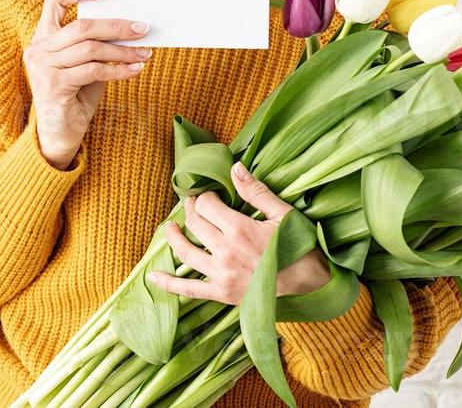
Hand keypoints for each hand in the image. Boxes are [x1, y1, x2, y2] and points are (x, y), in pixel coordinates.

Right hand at [23, 0, 152, 169]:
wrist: (60, 132)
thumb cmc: (76, 93)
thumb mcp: (85, 62)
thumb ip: (96, 43)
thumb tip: (131, 26)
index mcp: (43, 36)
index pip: (54, 0)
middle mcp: (39, 48)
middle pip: (82, 26)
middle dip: (117, 26)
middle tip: (142, 28)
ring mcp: (43, 67)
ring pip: (91, 49)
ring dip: (123, 50)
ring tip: (144, 52)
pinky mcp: (54, 86)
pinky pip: (94, 71)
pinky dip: (118, 69)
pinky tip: (134, 69)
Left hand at [148, 161, 330, 303]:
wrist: (309, 283)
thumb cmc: (298, 244)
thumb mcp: (282, 212)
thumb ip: (255, 190)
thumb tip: (234, 167)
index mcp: (238, 229)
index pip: (206, 205)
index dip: (205, 196)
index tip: (210, 194)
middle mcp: (225, 252)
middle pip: (195, 224)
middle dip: (191, 209)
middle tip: (193, 203)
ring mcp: (221, 275)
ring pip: (186, 252)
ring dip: (174, 237)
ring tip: (170, 227)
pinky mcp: (221, 294)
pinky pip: (189, 290)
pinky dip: (169, 284)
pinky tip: (152, 278)